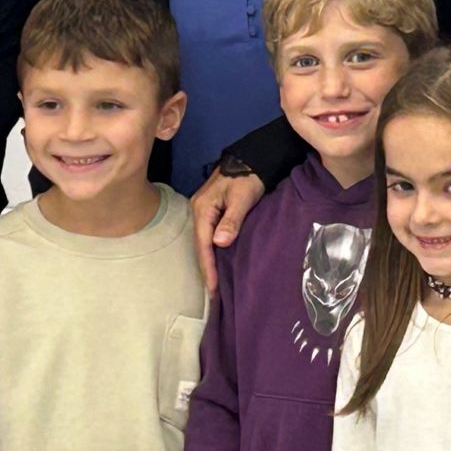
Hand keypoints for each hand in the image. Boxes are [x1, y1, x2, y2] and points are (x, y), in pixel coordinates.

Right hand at [190, 169, 266, 292]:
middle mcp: (198, 210)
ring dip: (208, 261)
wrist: (252, 157)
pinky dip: (212, 250)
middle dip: (206, 268)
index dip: (208, 267)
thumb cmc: (248, 176)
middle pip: (200, 245)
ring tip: (214, 282)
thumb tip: (219, 243)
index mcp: (203, 208)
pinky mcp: (212, 210)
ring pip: (204, 241)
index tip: (213, 288)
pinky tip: (217, 260)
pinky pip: (209, 234)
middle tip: (212, 293)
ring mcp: (204, 210)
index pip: (203, 244)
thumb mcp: (242, 198)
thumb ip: (231, 220)